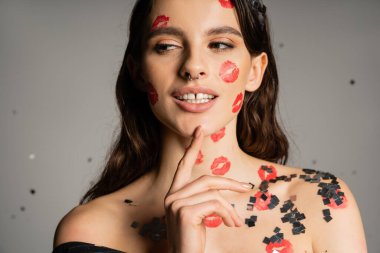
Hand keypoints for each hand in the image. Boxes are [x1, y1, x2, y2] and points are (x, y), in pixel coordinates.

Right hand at [164, 126, 249, 252]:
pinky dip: (228, 214)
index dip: (192, 147)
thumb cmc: (193, 239)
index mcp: (174, 194)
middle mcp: (171, 195)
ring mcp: (175, 203)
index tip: (200, 130)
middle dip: (229, 183)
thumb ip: (205, 198)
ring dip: (230, 208)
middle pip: (206, 179)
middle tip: (246, 188)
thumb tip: (225, 190)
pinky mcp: (183, 211)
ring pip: (213, 192)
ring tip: (236, 222)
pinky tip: (230, 225)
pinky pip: (215, 204)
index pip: (184, 165)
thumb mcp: (200, 215)